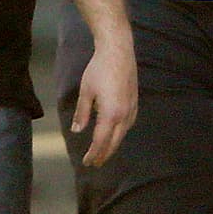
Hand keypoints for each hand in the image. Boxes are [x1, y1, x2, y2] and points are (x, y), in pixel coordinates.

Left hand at [72, 38, 137, 165]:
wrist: (118, 51)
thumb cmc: (99, 69)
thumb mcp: (86, 92)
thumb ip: (83, 113)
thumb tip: (78, 130)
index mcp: (110, 114)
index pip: (101, 141)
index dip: (93, 154)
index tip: (86, 162)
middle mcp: (124, 115)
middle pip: (114, 142)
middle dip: (104, 154)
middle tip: (95, 163)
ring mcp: (132, 108)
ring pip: (123, 134)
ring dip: (113, 144)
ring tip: (104, 151)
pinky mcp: (135, 102)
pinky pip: (128, 124)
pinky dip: (120, 133)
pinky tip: (115, 132)